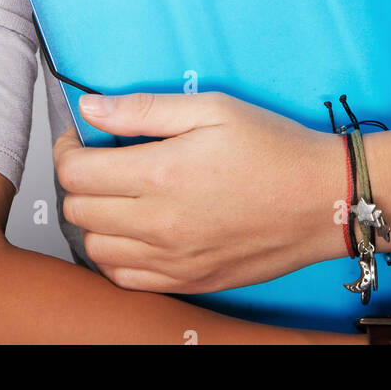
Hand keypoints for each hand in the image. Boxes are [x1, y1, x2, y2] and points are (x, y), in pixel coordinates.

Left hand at [52, 91, 340, 293]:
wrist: (322, 199)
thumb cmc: (274, 147)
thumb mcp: (212, 109)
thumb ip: (145, 109)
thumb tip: (91, 108)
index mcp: (161, 175)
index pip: (75, 173)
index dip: (68, 149)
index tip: (83, 136)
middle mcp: (159, 225)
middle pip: (79, 210)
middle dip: (80, 180)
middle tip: (102, 159)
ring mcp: (172, 260)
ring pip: (95, 249)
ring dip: (95, 219)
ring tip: (120, 194)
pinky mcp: (187, 281)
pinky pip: (124, 279)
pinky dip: (117, 255)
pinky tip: (136, 230)